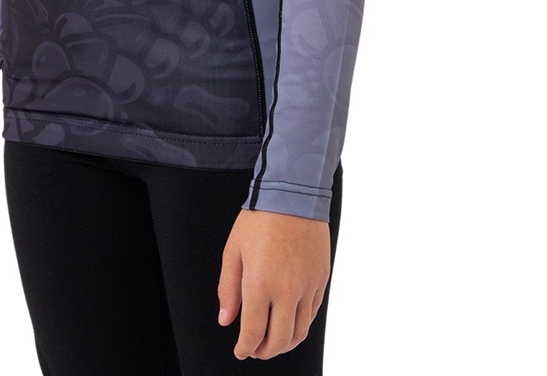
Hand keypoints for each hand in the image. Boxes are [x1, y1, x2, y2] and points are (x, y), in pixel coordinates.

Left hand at [217, 208, 331, 359]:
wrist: (293, 194)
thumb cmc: (258, 219)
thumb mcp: (233, 250)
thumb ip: (228, 289)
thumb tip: (226, 321)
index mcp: (259, 284)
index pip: (253, 332)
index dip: (245, 347)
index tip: (240, 350)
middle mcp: (286, 290)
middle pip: (279, 341)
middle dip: (264, 351)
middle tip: (255, 350)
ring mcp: (307, 286)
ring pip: (299, 333)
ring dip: (284, 344)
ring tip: (272, 342)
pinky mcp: (321, 280)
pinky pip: (312, 315)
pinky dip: (299, 326)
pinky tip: (288, 322)